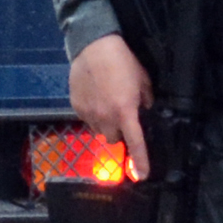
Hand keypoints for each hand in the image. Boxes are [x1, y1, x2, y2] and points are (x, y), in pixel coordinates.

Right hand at [67, 33, 151, 175]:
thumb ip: (145, 99)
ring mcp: (88, 113)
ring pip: (98, 130)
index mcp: (125, 112)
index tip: (141, 176)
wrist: (93, 46)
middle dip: (119, 132)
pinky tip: (94, 98)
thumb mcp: (142, 79)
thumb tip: (143, 108)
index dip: (140, 161)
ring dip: (104, 124)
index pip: (135, 143)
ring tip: (106, 104)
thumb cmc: (122, 61)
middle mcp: (106, 117)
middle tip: (121, 116)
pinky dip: (92, 114)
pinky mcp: (76, 106)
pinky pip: (86, 119)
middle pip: (113, 139)